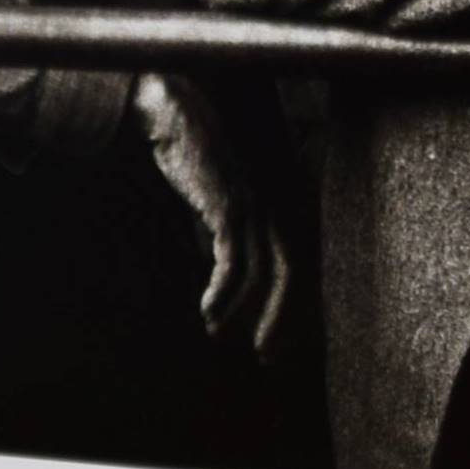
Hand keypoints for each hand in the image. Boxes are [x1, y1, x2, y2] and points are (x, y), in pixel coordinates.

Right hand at [135, 74, 296, 356]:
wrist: (171, 112)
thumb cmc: (190, 149)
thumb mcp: (210, 195)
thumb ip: (216, 226)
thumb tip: (213, 259)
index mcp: (280, 204)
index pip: (299, 267)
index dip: (291, 309)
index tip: (274, 339)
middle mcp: (277, 207)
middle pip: (294, 278)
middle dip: (283, 322)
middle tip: (266, 356)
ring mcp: (257, 206)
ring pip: (266, 276)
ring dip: (247, 314)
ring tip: (222, 334)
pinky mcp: (231, 207)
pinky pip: (233, 264)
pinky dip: (222, 294)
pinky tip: (208, 313)